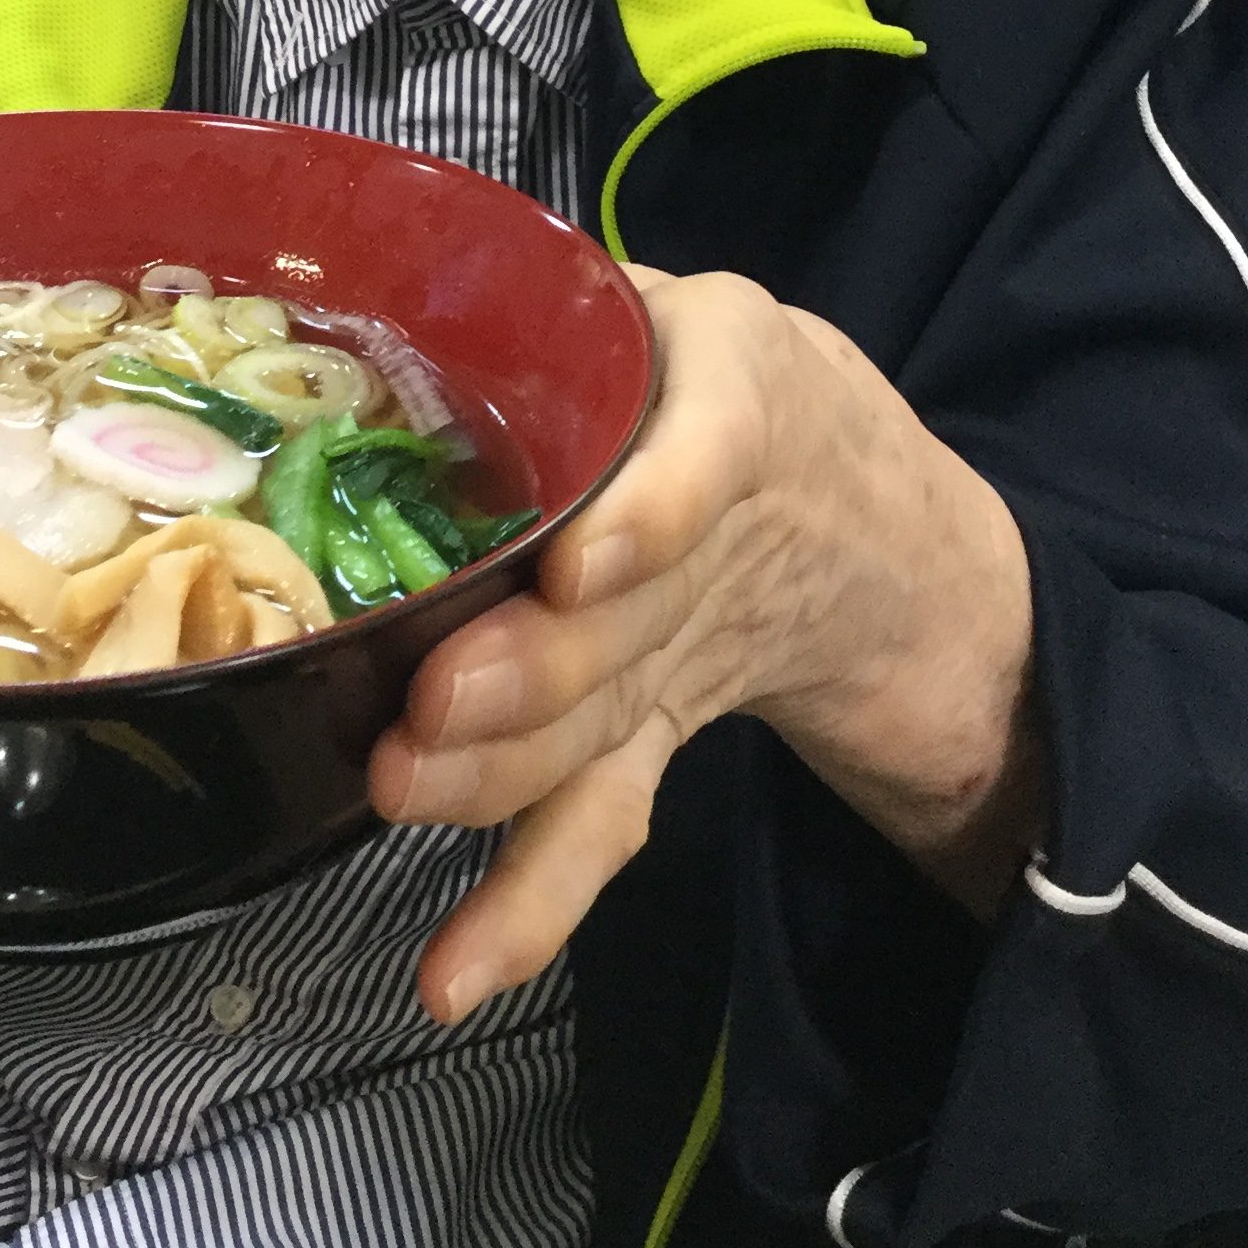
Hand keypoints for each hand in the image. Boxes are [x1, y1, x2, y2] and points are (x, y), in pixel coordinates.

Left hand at [370, 268, 1040, 1022]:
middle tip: (431, 705)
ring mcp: (675, 658)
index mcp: (735, 393)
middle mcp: (711, 545)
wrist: (864, 515)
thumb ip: (560, 297)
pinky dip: (527, 908)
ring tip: (402, 792)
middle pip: (626, 625)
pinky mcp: (649, 737)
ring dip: (499, 779)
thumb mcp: (679, 303)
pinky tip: (451, 978)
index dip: (650, 512)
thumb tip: (384, 268)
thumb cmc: (718, 378)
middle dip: (529, 675)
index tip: (583, 564)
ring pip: (595, 731)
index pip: (707, 449)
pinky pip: (597, 826)